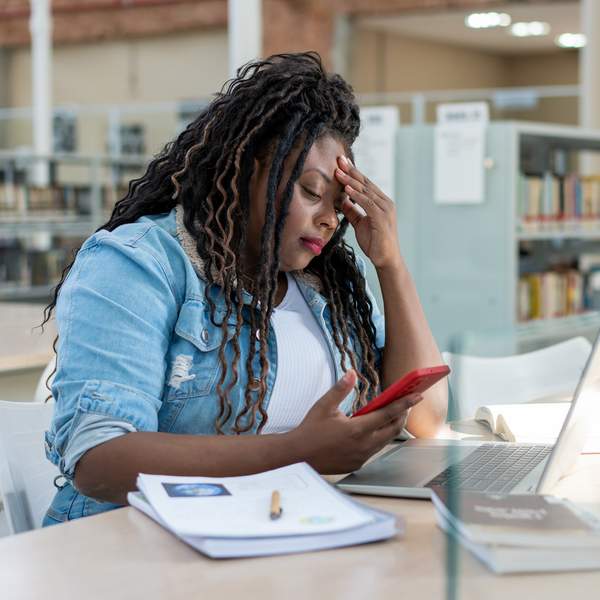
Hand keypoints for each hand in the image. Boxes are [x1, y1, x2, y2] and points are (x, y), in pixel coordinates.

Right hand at [289, 370, 422, 473]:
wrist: (297, 457)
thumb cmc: (310, 431)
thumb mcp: (324, 405)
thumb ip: (340, 389)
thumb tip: (352, 373)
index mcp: (357, 429)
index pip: (388, 414)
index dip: (405, 403)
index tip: (417, 396)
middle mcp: (363, 445)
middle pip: (393, 429)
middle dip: (403, 416)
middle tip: (407, 404)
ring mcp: (361, 456)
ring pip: (385, 441)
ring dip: (392, 427)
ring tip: (395, 415)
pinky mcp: (357, 463)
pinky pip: (375, 449)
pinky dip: (380, 438)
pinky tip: (375, 430)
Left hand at [334, 156, 400, 269]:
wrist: (385, 260)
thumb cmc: (374, 243)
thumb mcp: (359, 224)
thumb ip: (353, 211)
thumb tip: (342, 200)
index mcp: (381, 203)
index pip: (365, 184)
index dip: (353, 173)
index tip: (340, 163)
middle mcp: (385, 203)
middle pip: (366, 183)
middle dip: (351, 171)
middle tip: (339, 159)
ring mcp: (385, 209)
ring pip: (366, 191)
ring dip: (351, 180)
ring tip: (338, 171)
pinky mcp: (382, 218)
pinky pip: (368, 203)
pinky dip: (357, 195)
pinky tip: (347, 188)